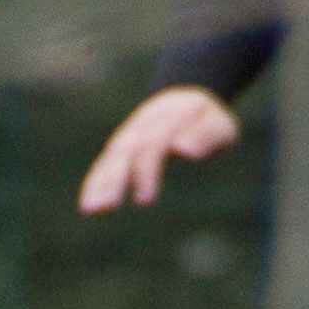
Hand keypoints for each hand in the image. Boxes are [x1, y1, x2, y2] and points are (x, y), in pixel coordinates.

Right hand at [73, 85, 240, 210]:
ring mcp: (130, 134)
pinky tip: (88, 205)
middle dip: (116, 179)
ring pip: (112, 157)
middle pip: (126, 151)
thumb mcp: (219, 125)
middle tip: (108, 206)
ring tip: (91, 209)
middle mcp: (143, 124)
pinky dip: (95, 181)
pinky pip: (105, 164)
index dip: (146, 172)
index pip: (153, 144)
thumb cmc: (208, 120)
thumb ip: (205, 135)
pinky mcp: (122, 147)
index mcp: (169, 116)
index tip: (144, 201)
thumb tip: (184, 149)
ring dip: (100, 182)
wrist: (187, 99)